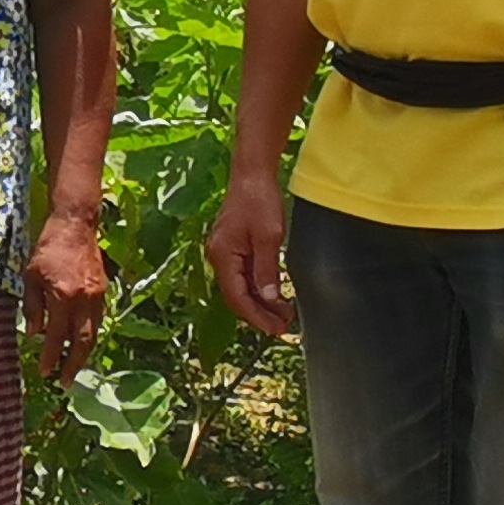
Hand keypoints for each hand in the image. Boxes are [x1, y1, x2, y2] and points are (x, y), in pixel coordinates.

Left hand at [25, 207, 110, 380]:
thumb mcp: (31, 277)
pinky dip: (89, 333)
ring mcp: (97, 296)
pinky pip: (98, 319)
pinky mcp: (103, 291)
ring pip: (93, 333)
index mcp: (63, 297)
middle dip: (73, 365)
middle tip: (65, 382)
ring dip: (83, 353)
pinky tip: (81, 341)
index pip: (57, 336)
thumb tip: (35, 334)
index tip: (45, 372)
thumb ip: (33, 306)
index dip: (51, 356)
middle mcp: (84, 300)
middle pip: (82, 342)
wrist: (75, 225)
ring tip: (73, 367)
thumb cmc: (47, 248)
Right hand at [201, 170, 293, 337]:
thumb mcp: (269, 237)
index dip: (256, 316)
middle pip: (237, 296)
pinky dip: (260, 288)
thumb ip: (267, 269)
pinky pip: (245, 275)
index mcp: (223, 256)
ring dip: (261, 302)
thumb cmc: (259, 201)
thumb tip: (268, 298)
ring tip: (285, 314)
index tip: (276, 329)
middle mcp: (219, 258)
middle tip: (284, 327)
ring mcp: (225, 254)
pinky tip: (275, 295)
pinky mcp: (234, 249)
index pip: (237, 297)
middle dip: (260, 313)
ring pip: (242, 287)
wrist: (252, 175)